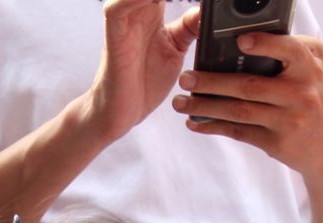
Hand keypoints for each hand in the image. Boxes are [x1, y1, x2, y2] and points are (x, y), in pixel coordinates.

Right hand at [85, 0, 200, 143]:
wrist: (121, 112)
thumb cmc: (144, 81)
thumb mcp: (175, 49)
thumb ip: (190, 27)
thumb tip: (208, 10)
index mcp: (151, 8)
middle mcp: (136, 8)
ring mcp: (124, 19)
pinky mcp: (114, 34)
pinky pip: (118, 7)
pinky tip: (155, 0)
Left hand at [174, 33, 322, 182]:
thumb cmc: (314, 101)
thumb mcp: (314, 72)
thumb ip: (290, 52)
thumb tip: (244, 40)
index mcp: (310, 67)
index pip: (288, 51)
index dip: (264, 45)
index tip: (240, 41)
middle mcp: (302, 93)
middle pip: (249, 85)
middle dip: (212, 82)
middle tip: (186, 78)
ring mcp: (290, 120)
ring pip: (239, 111)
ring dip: (206, 106)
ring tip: (181, 102)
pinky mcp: (278, 143)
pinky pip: (240, 132)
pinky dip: (215, 127)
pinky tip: (196, 123)